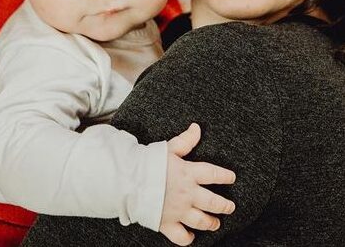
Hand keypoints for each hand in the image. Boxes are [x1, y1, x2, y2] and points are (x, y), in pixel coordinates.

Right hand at [159, 123, 235, 244]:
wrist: (130, 180)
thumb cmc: (149, 162)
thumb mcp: (169, 148)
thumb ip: (185, 140)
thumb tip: (197, 127)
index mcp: (189, 173)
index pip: (213, 174)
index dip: (224, 176)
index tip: (232, 177)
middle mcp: (188, 194)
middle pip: (213, 202)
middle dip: (224, 206)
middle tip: (230, 207)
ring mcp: (179, 211)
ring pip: (202, 221)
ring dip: (211, 223)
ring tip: (216, 223)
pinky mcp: (168, 223)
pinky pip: (181, 237)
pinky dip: (188, 239)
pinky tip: (192, 236)